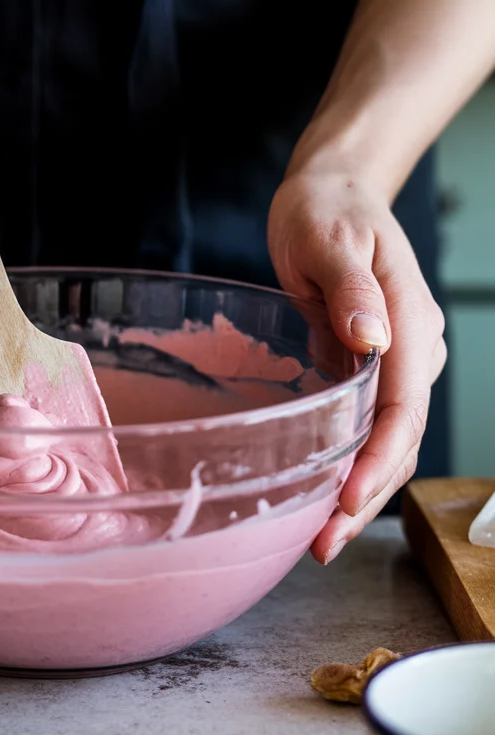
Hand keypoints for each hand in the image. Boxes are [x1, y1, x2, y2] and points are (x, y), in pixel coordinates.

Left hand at [267, 170, 446, 562]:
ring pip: (388, 438)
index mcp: (410, 321)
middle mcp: (413, 347)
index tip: (346, 501)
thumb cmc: (325, 209)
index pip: (404, 407)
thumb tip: (374, 340)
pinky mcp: (372, 364)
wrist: (331, 190)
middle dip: (367, 494)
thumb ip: (351, 289)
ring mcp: (396, 359)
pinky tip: (321, 490)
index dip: (378, 461)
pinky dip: (350, 461)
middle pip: (401, 436)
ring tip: (320, 536)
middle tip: (323, 544)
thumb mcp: (329, 238)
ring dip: (360, 487)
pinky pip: (368, 423)